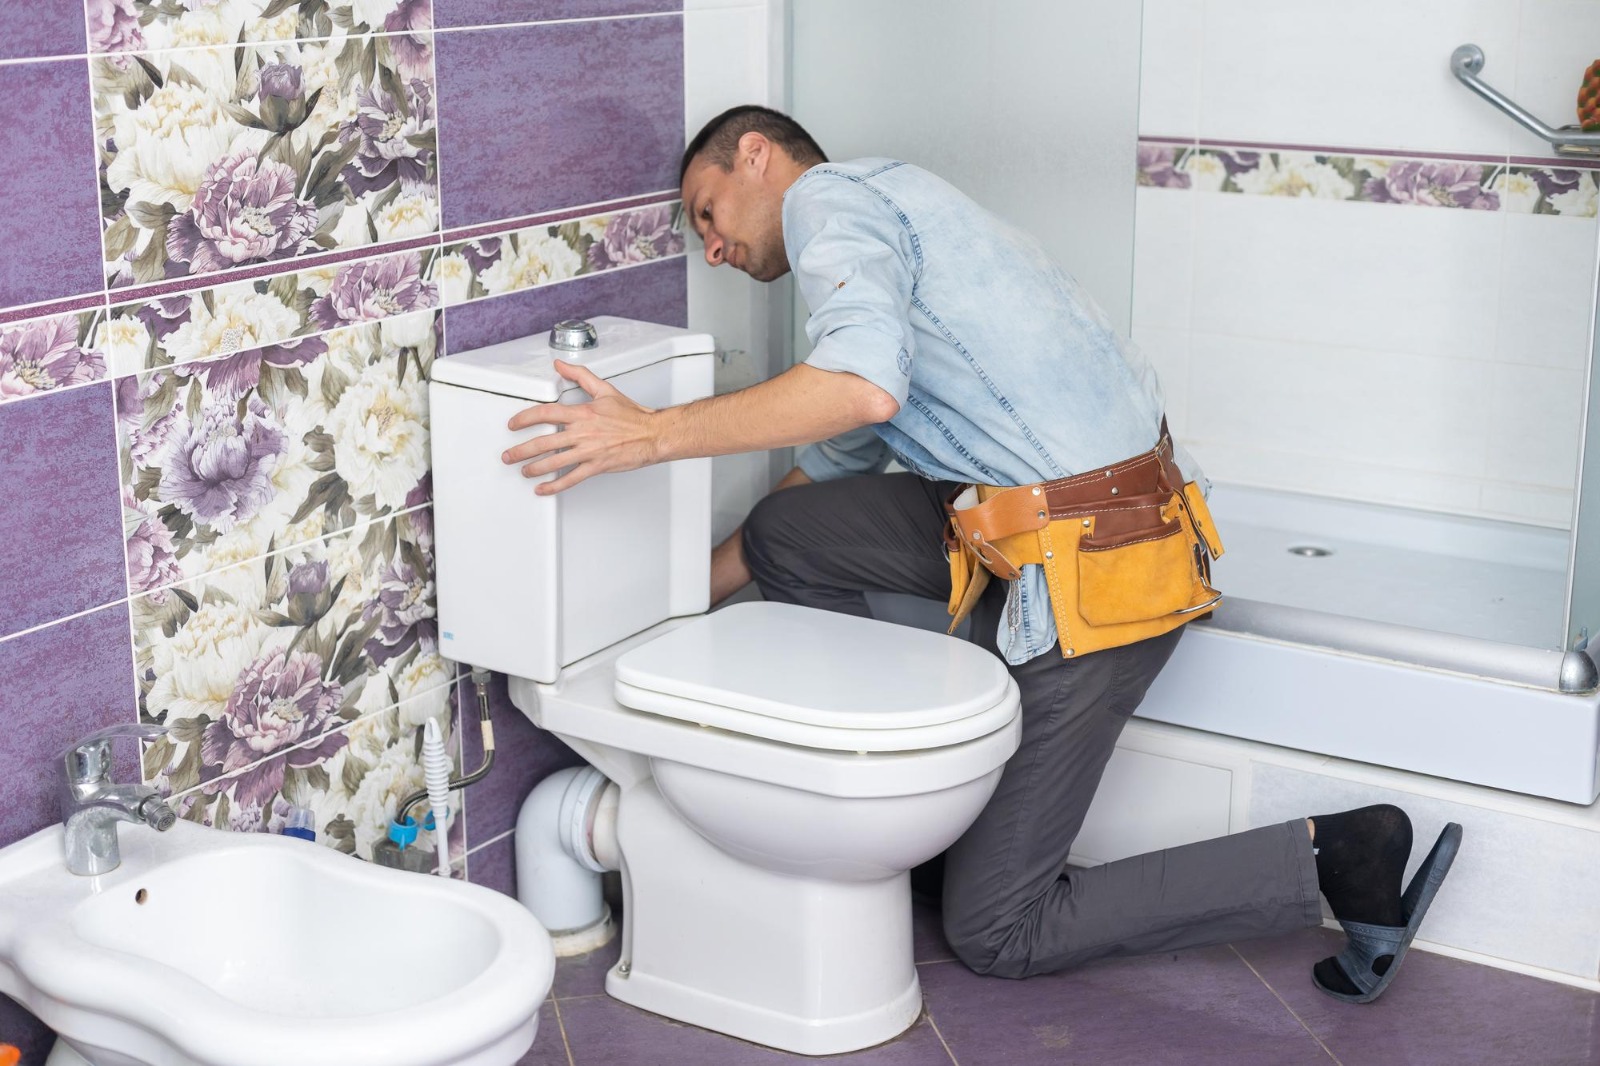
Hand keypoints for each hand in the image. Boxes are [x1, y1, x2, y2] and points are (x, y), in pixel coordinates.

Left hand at [501, 360, 659, 494]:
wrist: (653, 434)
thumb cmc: (632, 415)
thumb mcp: (605, 389)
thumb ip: (580, 375)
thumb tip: (560, 365)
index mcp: (582, 413)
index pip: (545, 414)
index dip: (525, 419)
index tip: (514, 424)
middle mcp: (582, 433)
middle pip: (543, 442)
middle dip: (521, 450)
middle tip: (508, 456)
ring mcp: (589, 451)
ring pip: (554, 462)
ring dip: (533, 468)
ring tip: (522, 471)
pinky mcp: (596, 467)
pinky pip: (571, 479)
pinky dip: (555, 485)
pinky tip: (543, 488)